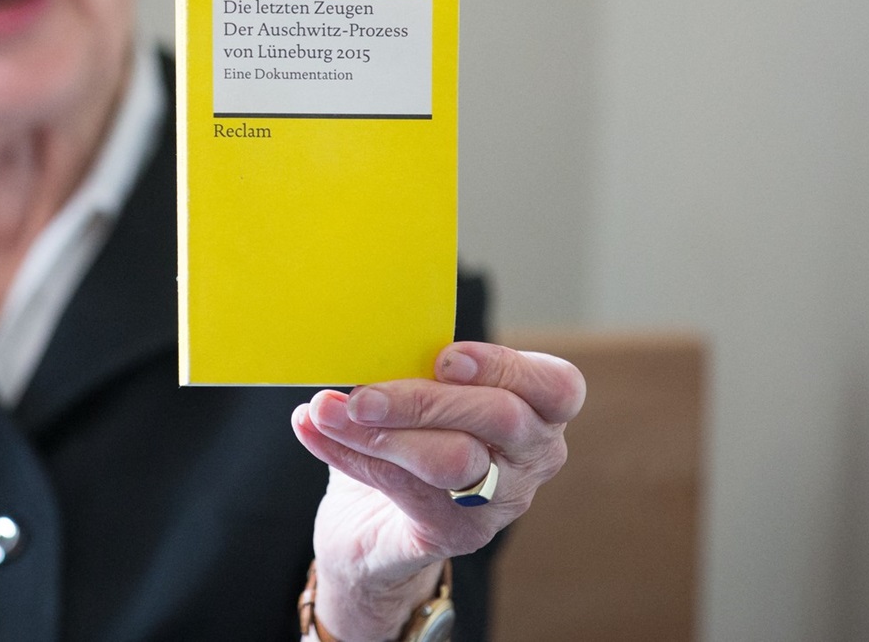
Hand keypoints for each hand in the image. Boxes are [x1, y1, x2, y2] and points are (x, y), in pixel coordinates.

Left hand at [291, 342, 584, 639]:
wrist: (374, 525)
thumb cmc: (410, 435)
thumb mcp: (422, 392)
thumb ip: (414, 366)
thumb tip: (368, 335)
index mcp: (538, 411)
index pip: (556, 387)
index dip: (505, 367)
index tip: (444, 358)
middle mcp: (532, 460)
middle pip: (501, 419)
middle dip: (423, 400)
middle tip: (360, 395)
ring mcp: (498, 503)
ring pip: (452, 460)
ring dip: (380, 432)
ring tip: (325, 411)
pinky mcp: (455, 534)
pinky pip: (402, 488)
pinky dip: (349, 454)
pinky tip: (312, 429)